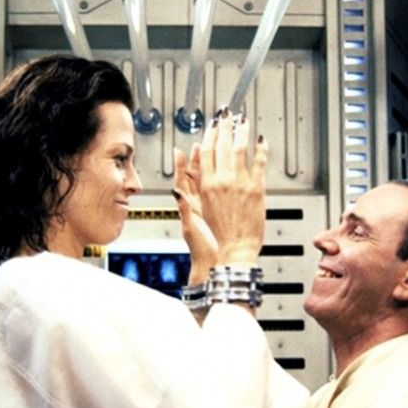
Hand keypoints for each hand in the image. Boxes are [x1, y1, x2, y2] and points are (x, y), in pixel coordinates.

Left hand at [173, 142, 217, 281]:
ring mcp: (208, 208)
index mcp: (189, 205)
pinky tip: (231, 172)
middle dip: (200, 159)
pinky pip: (221, 192)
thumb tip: (176, 191)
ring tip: (216, 150)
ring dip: (213, 167)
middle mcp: (197, 204)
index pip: (183, 180)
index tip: (181, 150)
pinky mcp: (219, 213)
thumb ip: (184, 208)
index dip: (182, 165)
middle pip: (197, 176)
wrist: (214, 265)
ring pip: (210, 182)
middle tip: (204, 142)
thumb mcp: (190, 228)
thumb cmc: (201, 250)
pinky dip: (224, 180)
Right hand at [199, 108, 267, 264]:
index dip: (210, 136)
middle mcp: (222, 181)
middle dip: (224, 127)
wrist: (235, 249)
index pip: (206, 152)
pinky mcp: (256, 188)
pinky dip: (261, 149)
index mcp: (207, 185)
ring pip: (240, 148)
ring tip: (243, 121)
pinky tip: (261, 141)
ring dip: (241, 131)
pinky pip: (259, 162)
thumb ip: (193, 193)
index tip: (212, 126)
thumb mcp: (200, 211)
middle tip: (226, 115)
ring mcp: (240, 183)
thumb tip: (183, 183)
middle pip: (222, 145)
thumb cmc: (219, 235)